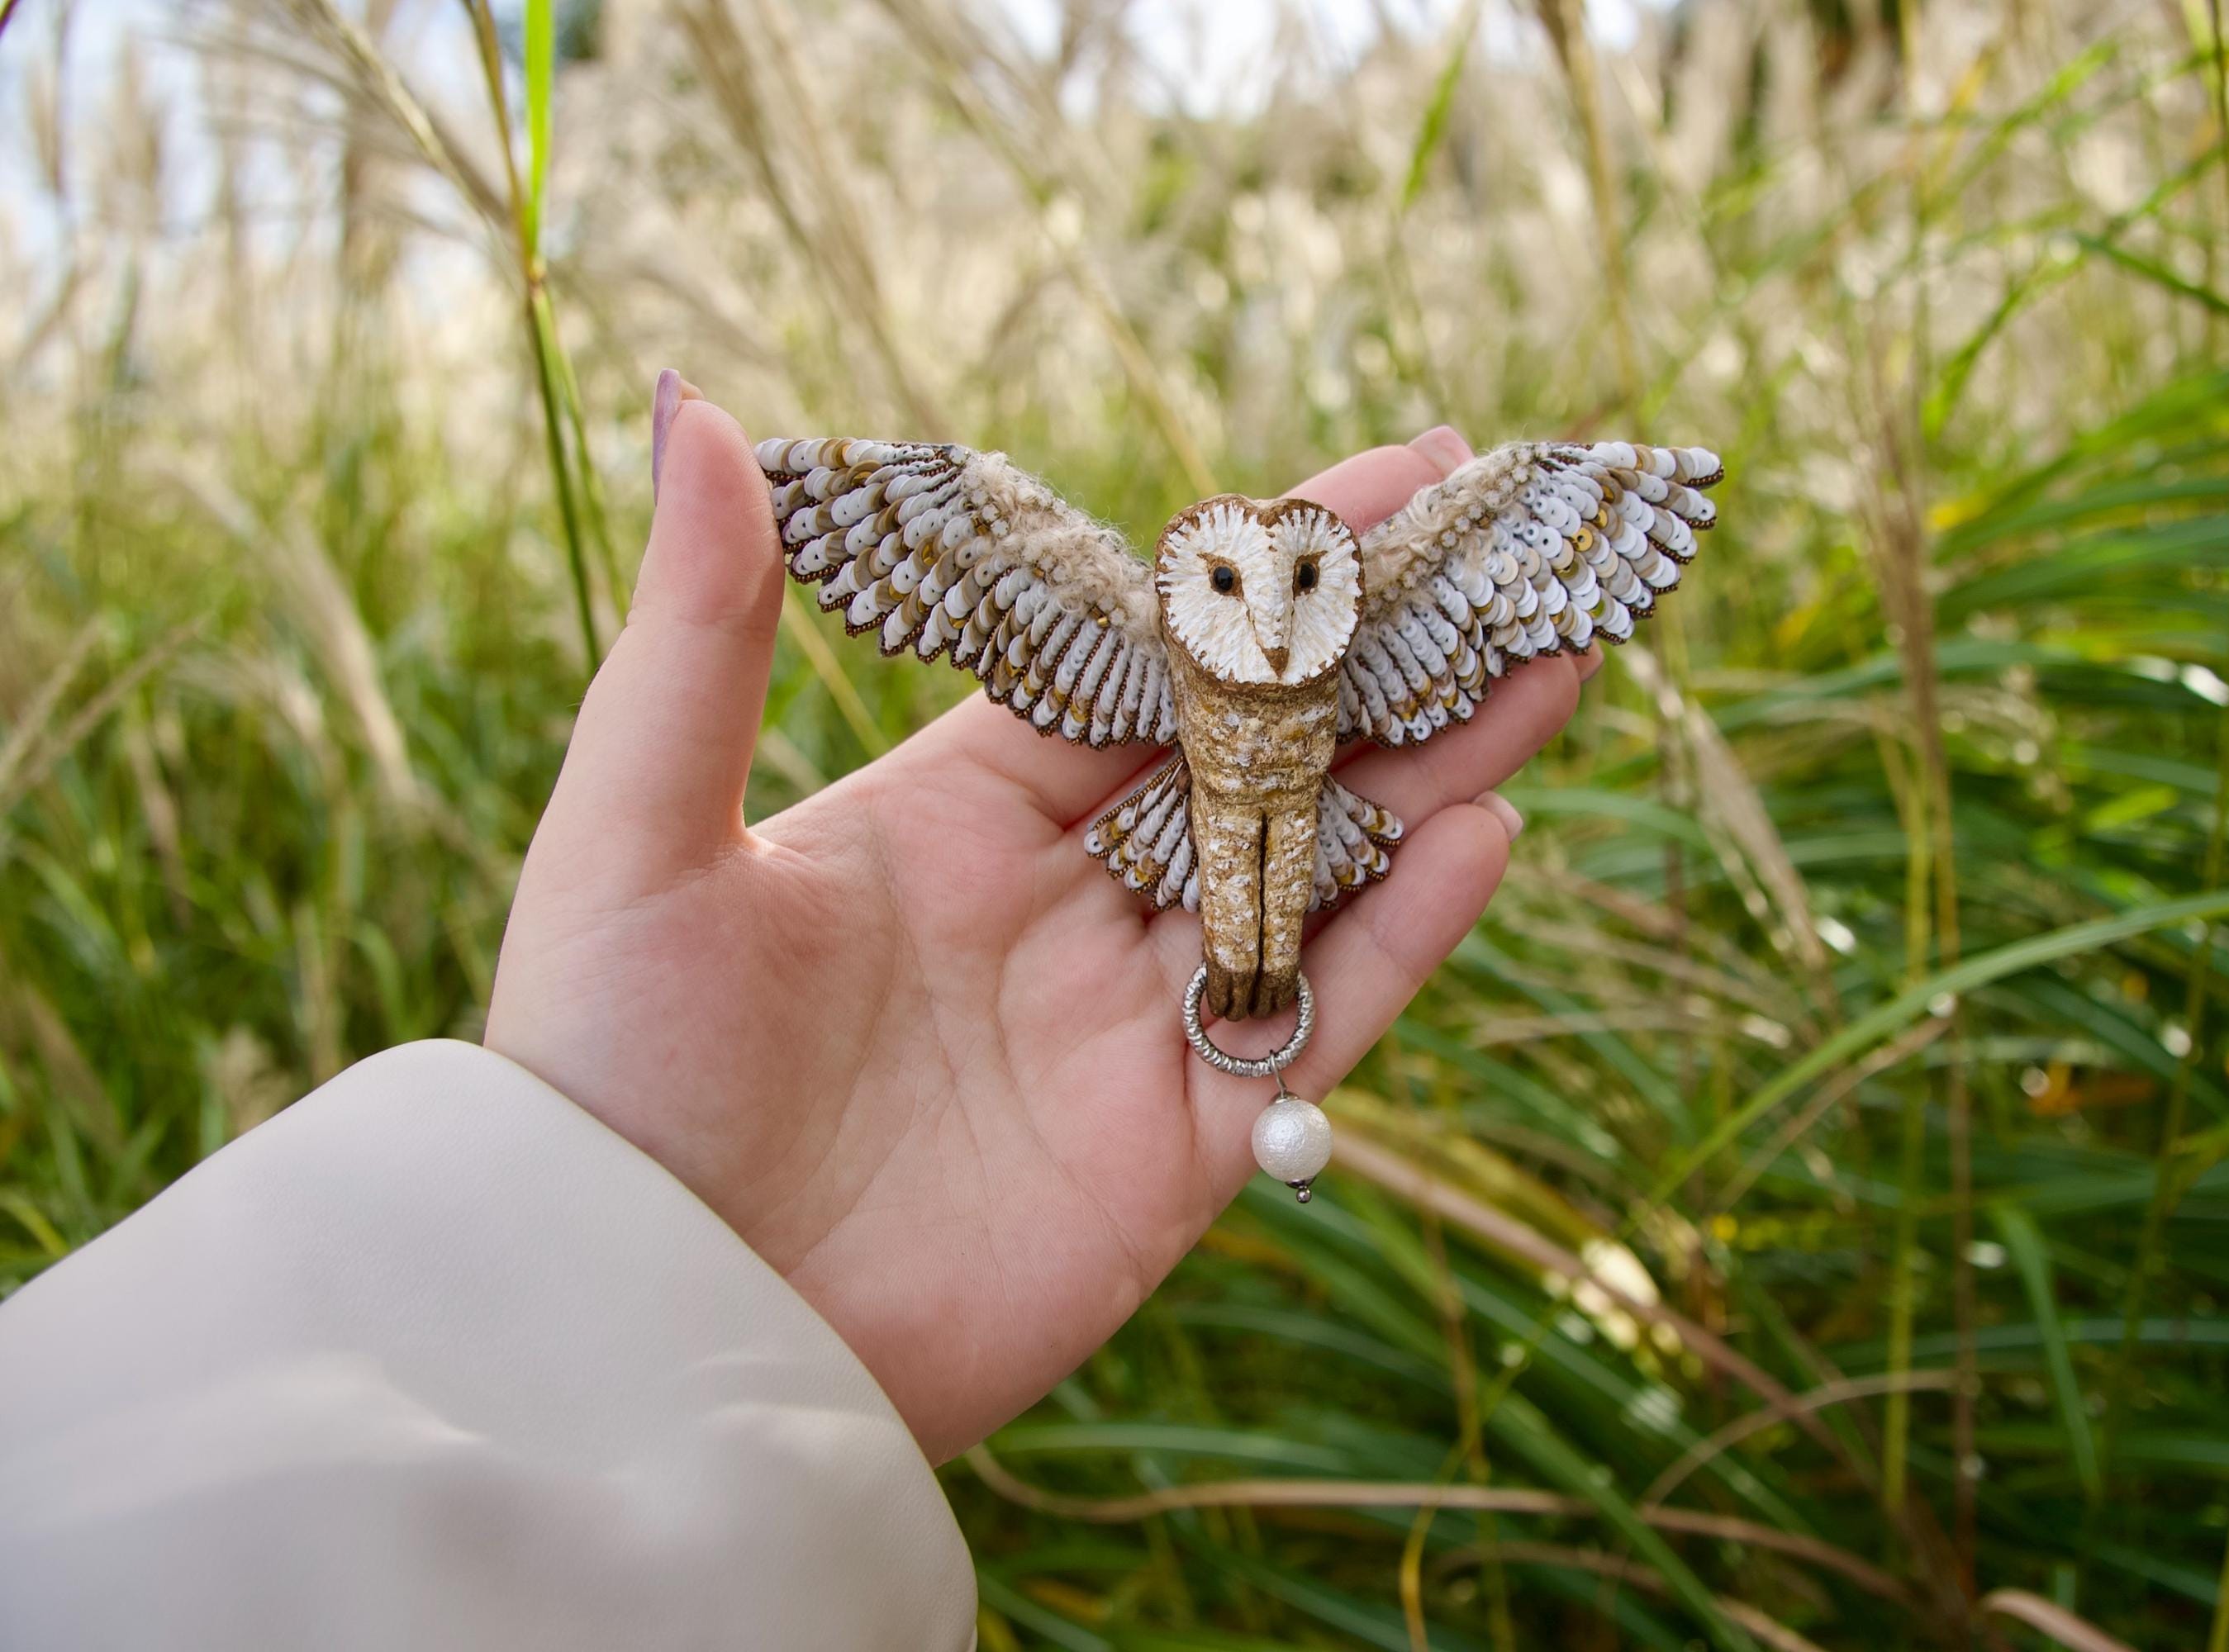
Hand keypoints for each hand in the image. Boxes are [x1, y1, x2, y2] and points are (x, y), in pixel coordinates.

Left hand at [484, 376, 1593, 1459]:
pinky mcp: (1173, 1156)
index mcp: (950, 815)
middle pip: (1259, 754)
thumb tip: (699, 403)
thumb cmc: (603, 1083)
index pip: (1144, 659)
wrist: (637, 1337)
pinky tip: (1487, 828)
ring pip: (1314, 871)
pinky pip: (1312, 1023)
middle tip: (1522, 548)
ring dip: (1437, 767)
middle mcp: (1059, 909)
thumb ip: (704, 630)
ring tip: (1553, 660)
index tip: (1393, 473)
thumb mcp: (637, 835)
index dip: (1266, 568)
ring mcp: (1125, 1031)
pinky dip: (1401, 933)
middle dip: (1390, 654)